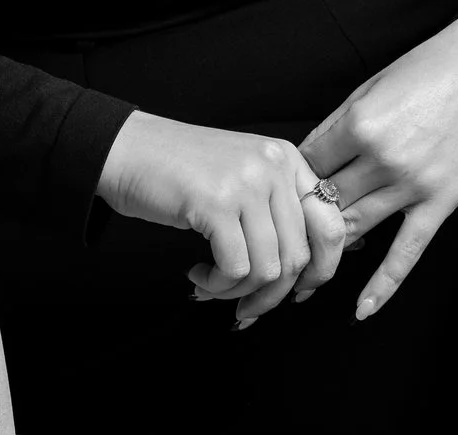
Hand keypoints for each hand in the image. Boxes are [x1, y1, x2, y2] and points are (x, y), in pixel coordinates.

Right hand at [94, 111, 348, 326]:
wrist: (125, 150)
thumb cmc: (179, 172)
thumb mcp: (242, 177)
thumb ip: (276, 210)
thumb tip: (309, 272)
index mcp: (287, 159)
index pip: (331, 223)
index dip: (321, 268)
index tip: (298, 291)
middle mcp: (274, 166)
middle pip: (299, 255)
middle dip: (272, 295)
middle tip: (246, 307)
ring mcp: (247, 183)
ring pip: (269, 269)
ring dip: (238, 293)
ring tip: (212, 285)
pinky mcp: (216, 203)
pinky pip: (235, 269)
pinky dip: (217, 285)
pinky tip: (198, 274)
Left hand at [299, 12, 457, 320]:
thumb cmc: (429, 68)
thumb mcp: (371, 85)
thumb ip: (336, 125)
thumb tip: (304, 160)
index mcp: (359, 124)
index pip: (307, 166)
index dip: (292, 179)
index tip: (284, 190)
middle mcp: (382, 159)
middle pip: (325, 202)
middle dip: (303, 218)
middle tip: (285, 235)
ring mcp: (412, 185)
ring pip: (355, 228)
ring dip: (329, 248)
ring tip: (304, 272)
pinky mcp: (440, 202)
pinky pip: (407, 252)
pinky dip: (383, 284)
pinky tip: (362, 309)